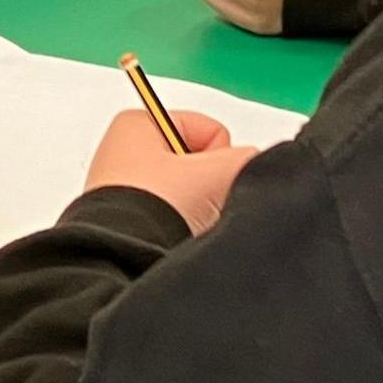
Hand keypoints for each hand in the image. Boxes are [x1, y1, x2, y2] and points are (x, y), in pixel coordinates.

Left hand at [80, 104, 256, 233]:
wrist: (123, 258)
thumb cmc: (155, 205)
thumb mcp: (220, 171)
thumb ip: (249, 159)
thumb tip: (258, 168)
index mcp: (137, 124)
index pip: (210, 130)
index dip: (220, 157)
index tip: (204, 177)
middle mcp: (124, 154)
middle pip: (200, 165)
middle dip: (208, 187)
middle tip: (198, 204)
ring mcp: (124, 193)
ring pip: (189, 197)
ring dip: (196, 212)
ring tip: (183, 224)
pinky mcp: (128, 225)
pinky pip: (173, 222)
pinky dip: (180, 231)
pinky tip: (174, 239)